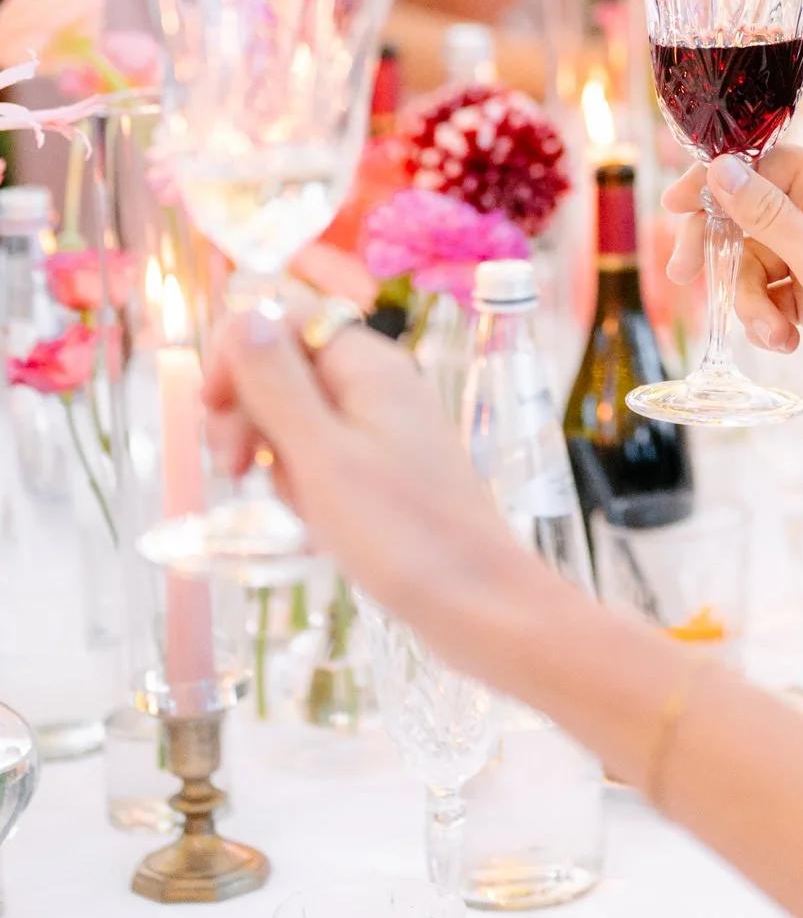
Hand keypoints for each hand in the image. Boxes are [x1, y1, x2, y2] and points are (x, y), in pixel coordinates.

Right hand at [203, 311, 524, 661]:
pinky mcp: (381, 468)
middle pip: (283, 367)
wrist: (473, 601)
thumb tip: (244, 316)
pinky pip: (320, 458)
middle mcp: (375, 383)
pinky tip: (315, 523)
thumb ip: (279, 384)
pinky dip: (304, 485)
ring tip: (296, 506)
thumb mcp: (323, 457)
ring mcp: (380, 426)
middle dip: (247, 413)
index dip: (237, 355)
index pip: (282, 319)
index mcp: (366, 364)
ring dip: (274, 458)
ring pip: (296, 419)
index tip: (214, 410)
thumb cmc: (400, 532)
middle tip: (234, 470)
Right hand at [662, 143, 802, 425]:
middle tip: (685, 277)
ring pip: (756, 262)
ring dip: (751, 300)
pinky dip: (770, 318)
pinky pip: (773, 294)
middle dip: (721, 252)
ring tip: (774, 335)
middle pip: (748, 216)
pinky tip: (786, 343)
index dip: (713, 182)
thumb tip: (721, 167)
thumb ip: (766, 214)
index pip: (759, 166)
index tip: (674, 207)